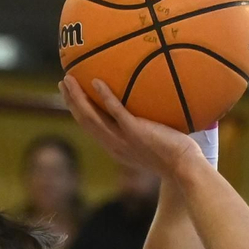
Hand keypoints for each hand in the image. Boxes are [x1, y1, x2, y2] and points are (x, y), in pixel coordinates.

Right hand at [59, 76, 200, 178]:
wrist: (185, 168)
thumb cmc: (174, 156)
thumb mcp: (150, 144)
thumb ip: (142, 130)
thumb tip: (146, 110)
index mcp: (115, 148)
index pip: (90, 128)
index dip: (77, 111)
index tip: (70, 96)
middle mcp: (114, 145)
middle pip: (85, 121)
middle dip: (71, 101)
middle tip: (63, 82)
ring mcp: (123, 139)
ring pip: (92, 117)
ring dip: (78, 97)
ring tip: (70, 80)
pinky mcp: (135, 132)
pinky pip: (116, 111)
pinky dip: (105, 96)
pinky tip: (97, 81)